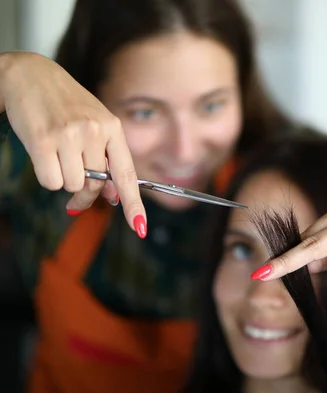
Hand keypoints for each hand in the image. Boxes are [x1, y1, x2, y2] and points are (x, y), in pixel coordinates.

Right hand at [0, 52, 145, 236]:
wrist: (30, 74)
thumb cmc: (66, 105)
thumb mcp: (95, 126)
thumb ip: (107, 160)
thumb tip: (113, 197)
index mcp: (113, 128)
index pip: (127, 174)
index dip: (133, 204)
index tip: (139, 227)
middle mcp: (95, 131)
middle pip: (95, 186)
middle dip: (85, 195)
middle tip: (75, 197)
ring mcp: (69, 135)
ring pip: (72, 185)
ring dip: (63, 180)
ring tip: (57, 156)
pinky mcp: (43, 140)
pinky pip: (50, 182)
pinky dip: (46, 176)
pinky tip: (44, 155)